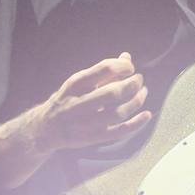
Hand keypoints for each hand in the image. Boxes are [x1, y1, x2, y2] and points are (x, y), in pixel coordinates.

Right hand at [31, 52, 151, 152]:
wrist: (46, 128)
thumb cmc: (67, 99)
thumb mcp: (79, 82)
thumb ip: (103, 71)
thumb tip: (127, 57)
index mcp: (75, 84)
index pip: (103, 69)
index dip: (122, 66)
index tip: (130, 67)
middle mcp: (79, 104)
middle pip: (113, 93)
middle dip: (132, 84)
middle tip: (139, 79)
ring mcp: (86, 124)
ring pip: (118, 113)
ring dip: (136, 101)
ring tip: (143, 92)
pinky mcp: (93, 138)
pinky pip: (119, 132)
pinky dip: (136, 123)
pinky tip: (147, 114)